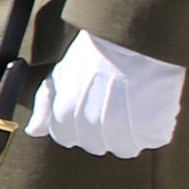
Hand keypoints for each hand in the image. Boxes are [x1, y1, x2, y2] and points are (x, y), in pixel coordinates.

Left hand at [27, 32, 186, 156]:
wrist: (132, 40)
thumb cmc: (96, 54)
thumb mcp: (61, 74)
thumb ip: (45, 106)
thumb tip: (34, 131)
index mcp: (65, 117)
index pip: (65, 138)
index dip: (75, 123)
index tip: (88, 105)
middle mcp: (91, 130)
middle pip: (95, 145)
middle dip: (101, 128)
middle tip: (112, 101)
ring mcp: (123, 134)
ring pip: (124, 148)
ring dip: (129, 131)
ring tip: (133, 103)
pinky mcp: (153, 132)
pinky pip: (153, 139)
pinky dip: (155, 126)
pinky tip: (151, 104)